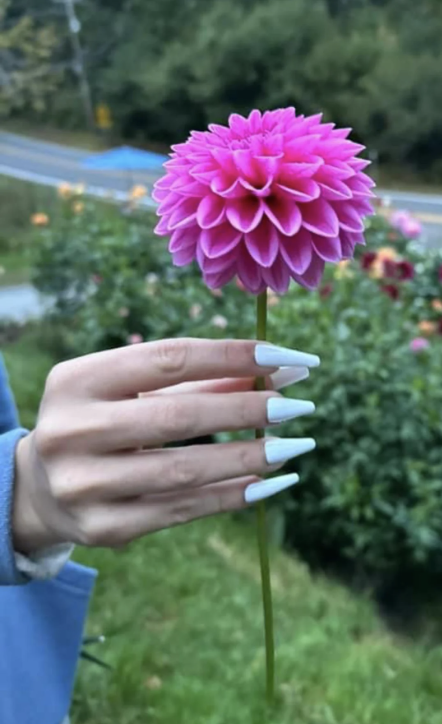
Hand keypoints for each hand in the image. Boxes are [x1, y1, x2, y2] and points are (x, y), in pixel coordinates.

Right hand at [13, 338, 317, 552]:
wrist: (40, 488)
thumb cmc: (100, 422)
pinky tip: (270, 481)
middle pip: (179, 416)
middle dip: (249, 408)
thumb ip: (199, 381)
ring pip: (186, 469)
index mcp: (76, 380)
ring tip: (295, 444)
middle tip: (299, 405)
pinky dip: (233, 494)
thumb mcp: (131, 392)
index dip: (234, 356)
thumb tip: (279, 372)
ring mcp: (84, 485)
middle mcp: (72, 431)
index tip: (289, 359)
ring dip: (251, 456)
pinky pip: (182, 510)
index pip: (170, 359)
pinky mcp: (104, 528)